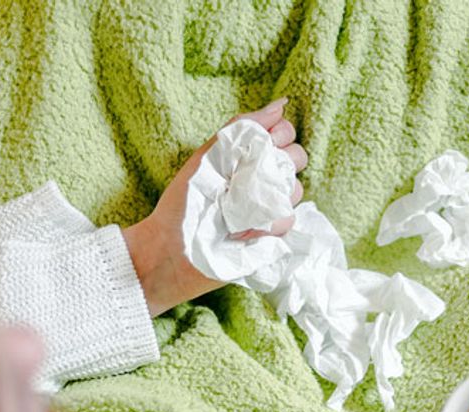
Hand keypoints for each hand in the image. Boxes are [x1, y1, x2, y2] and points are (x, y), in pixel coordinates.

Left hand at [121, 98, 308, 316]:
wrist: (171, 250)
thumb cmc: (184, 201)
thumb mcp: (208, 156)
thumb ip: (242, 127)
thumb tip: (282, 104)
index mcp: (248, 158)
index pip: (284, 135)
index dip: (281, 134)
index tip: (268, 139)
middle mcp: (262, 181)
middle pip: (296, 159)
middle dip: (282, 161)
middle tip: (255, 173)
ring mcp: (269, 209)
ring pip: (295, 190)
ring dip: (270, 195)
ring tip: (239, 207)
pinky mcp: (272, 237)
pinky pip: (287, 221)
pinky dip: (267, 224)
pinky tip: (243, 230)